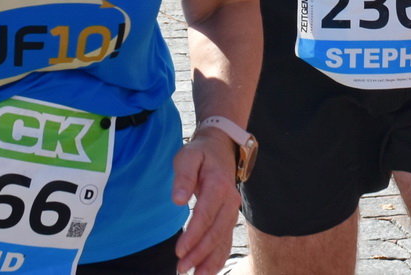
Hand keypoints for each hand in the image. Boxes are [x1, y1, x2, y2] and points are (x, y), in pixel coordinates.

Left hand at [171, 134, 240, 273]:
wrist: (221, 147)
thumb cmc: (200, 153)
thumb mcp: (188, 156)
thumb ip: (183, 176)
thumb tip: (178, 200)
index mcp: (218, 185)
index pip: (205, 215)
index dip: (193, 236)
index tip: (179, 252)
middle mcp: (230, 200)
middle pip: (216, 232)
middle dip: (200, 253)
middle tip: (181, 269)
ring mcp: (232, 210)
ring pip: (223, 239)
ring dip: (211, 260)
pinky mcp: (230, 217)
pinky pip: (226, 240)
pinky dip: (219, 257)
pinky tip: (209, 271)